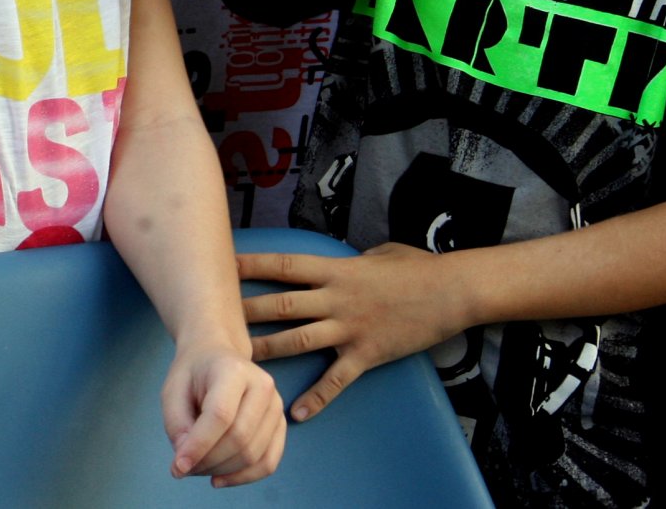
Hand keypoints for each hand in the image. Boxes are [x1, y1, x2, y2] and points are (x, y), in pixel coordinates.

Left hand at [160, 343, 285, 486]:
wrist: (217, 356)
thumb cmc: (193, 374)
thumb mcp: (172, 390)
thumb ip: (176, 424)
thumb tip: (187, 461)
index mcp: (233, 369)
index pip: (220, 415)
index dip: (199, 445)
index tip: (177, 466)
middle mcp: (262, 385)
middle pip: (239, 438)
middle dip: (208, 461)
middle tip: (184, 467)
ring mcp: (276, 406)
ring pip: (253, 454)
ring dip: (222, 471)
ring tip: (198, 468)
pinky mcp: (280, 424)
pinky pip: (268, 462)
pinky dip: (243, 477)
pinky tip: (220, 478)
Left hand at [238, 242, 466, 421]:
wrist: (452, 291)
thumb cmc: (416, 267)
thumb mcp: (377, 252)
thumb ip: (348, 259)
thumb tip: (334, 260)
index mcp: (335, 270)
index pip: (283, 265)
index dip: (251, 265)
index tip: (222, 264)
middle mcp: (336, 298)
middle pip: (282, 304)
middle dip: (246, 311)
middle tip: (213, 317)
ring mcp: (350, 328)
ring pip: (299, 340)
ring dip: (268, 350)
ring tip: (239, 361)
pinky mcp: (367, 354)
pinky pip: (337, 380)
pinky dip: (316, 398)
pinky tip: (296, 413)